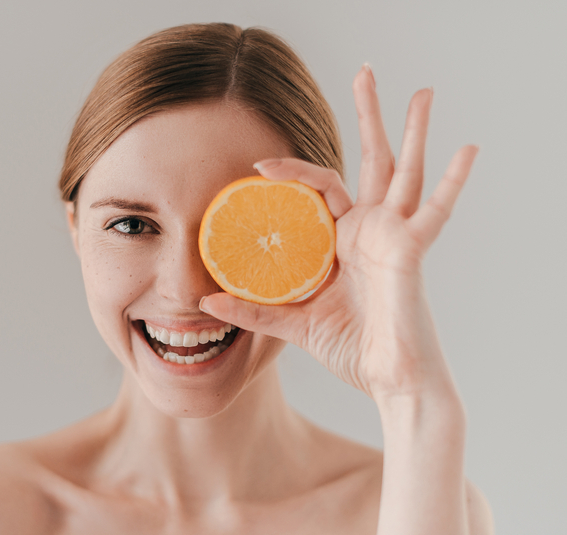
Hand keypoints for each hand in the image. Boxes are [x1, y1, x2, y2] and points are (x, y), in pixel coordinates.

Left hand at [200, 65, 478, 401]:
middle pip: (370, 161)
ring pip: (404, 171)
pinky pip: (436, 211)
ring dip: (413, 131)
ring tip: (424, 92)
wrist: (387, 380)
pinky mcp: (411, 250)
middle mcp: (369, 230)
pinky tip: (467, 149)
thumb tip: (204, 300)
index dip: (291, 171)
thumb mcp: (294, 322)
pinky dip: (452, 182)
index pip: (318, 189)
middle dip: (368, 119)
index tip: (258, 166)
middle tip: (366, 73)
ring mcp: (393, 236)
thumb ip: (254, 310)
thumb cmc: (349, 348)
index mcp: (340, 241)